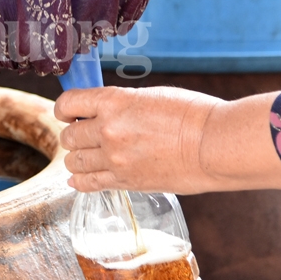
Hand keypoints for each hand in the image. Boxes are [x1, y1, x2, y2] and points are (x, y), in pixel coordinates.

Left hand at [54, 86, 280, 194]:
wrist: (215, 145)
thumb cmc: (192, 114)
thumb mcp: (149, 96)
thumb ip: (119, 105)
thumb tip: (100, 112)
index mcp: (113, 101)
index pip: (68, 103)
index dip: (65, 108)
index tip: (69, 112)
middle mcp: (108, 130)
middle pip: (69, 136)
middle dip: (73, 134)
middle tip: (84, 134)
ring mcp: (115, 158)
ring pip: (74, 161)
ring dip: (77, 157)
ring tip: (87, 155)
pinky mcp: (126, 181)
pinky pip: (89, 183)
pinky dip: (80, 180)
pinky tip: (78, 178)